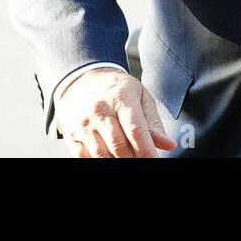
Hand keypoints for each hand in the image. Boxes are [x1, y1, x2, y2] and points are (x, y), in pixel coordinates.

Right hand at [57, 67, 177, 157]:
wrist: (81, 79)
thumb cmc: (116, 89)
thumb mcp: (139, 97)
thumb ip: (153, 123)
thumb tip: (169, 145)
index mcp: (120, 97)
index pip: (135, 130)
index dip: (146, 150)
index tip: (154, 160)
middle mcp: (99, 110)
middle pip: (119, 146)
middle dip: (133, 158)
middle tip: (142, 159)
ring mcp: (83, 123)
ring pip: (101, 155)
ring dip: (117, 161)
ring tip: (128, 158)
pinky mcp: (71, 135)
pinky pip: (85, 157)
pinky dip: (99, 161)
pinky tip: (110, 157)